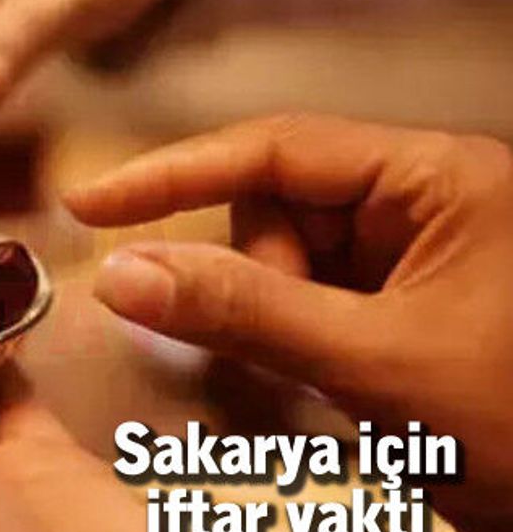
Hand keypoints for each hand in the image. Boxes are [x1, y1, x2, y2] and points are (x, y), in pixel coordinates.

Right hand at [65, 113, 512, 531]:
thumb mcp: (374, 363)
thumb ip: (242, 310)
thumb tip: (121, 272)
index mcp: (442, 179)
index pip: (277, 148)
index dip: (173, 173)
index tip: (88, 205)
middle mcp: (424, 206)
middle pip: (274, 207)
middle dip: (258, 275)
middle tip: (295, 349)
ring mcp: (410, 262)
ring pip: (279, 262)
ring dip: (275, 318)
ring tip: (334, 380)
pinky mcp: (396, 314)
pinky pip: (301, 304)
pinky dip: (291, 341)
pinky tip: (334, 384)